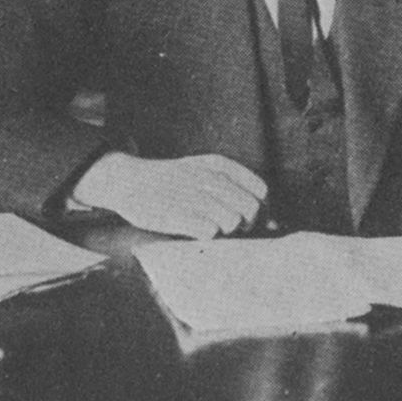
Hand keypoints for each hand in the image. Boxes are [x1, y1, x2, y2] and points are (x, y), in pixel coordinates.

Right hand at [70, 152, 267, 238]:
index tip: (247, 216)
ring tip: (209, 227)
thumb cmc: (172, 181)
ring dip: (225, 231)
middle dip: (245, 223)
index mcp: (217, 164)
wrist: (129, 181)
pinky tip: (195, 231)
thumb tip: (272, 219)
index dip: (259, 208)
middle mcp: (208, 177)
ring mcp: (193, 195)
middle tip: (227, 226)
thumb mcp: (202, 170)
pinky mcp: (177, 214)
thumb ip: (234, 187)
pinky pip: (210, 232)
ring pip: (232, 222)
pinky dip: (207, 236)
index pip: (260, 190)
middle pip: (250, 209)